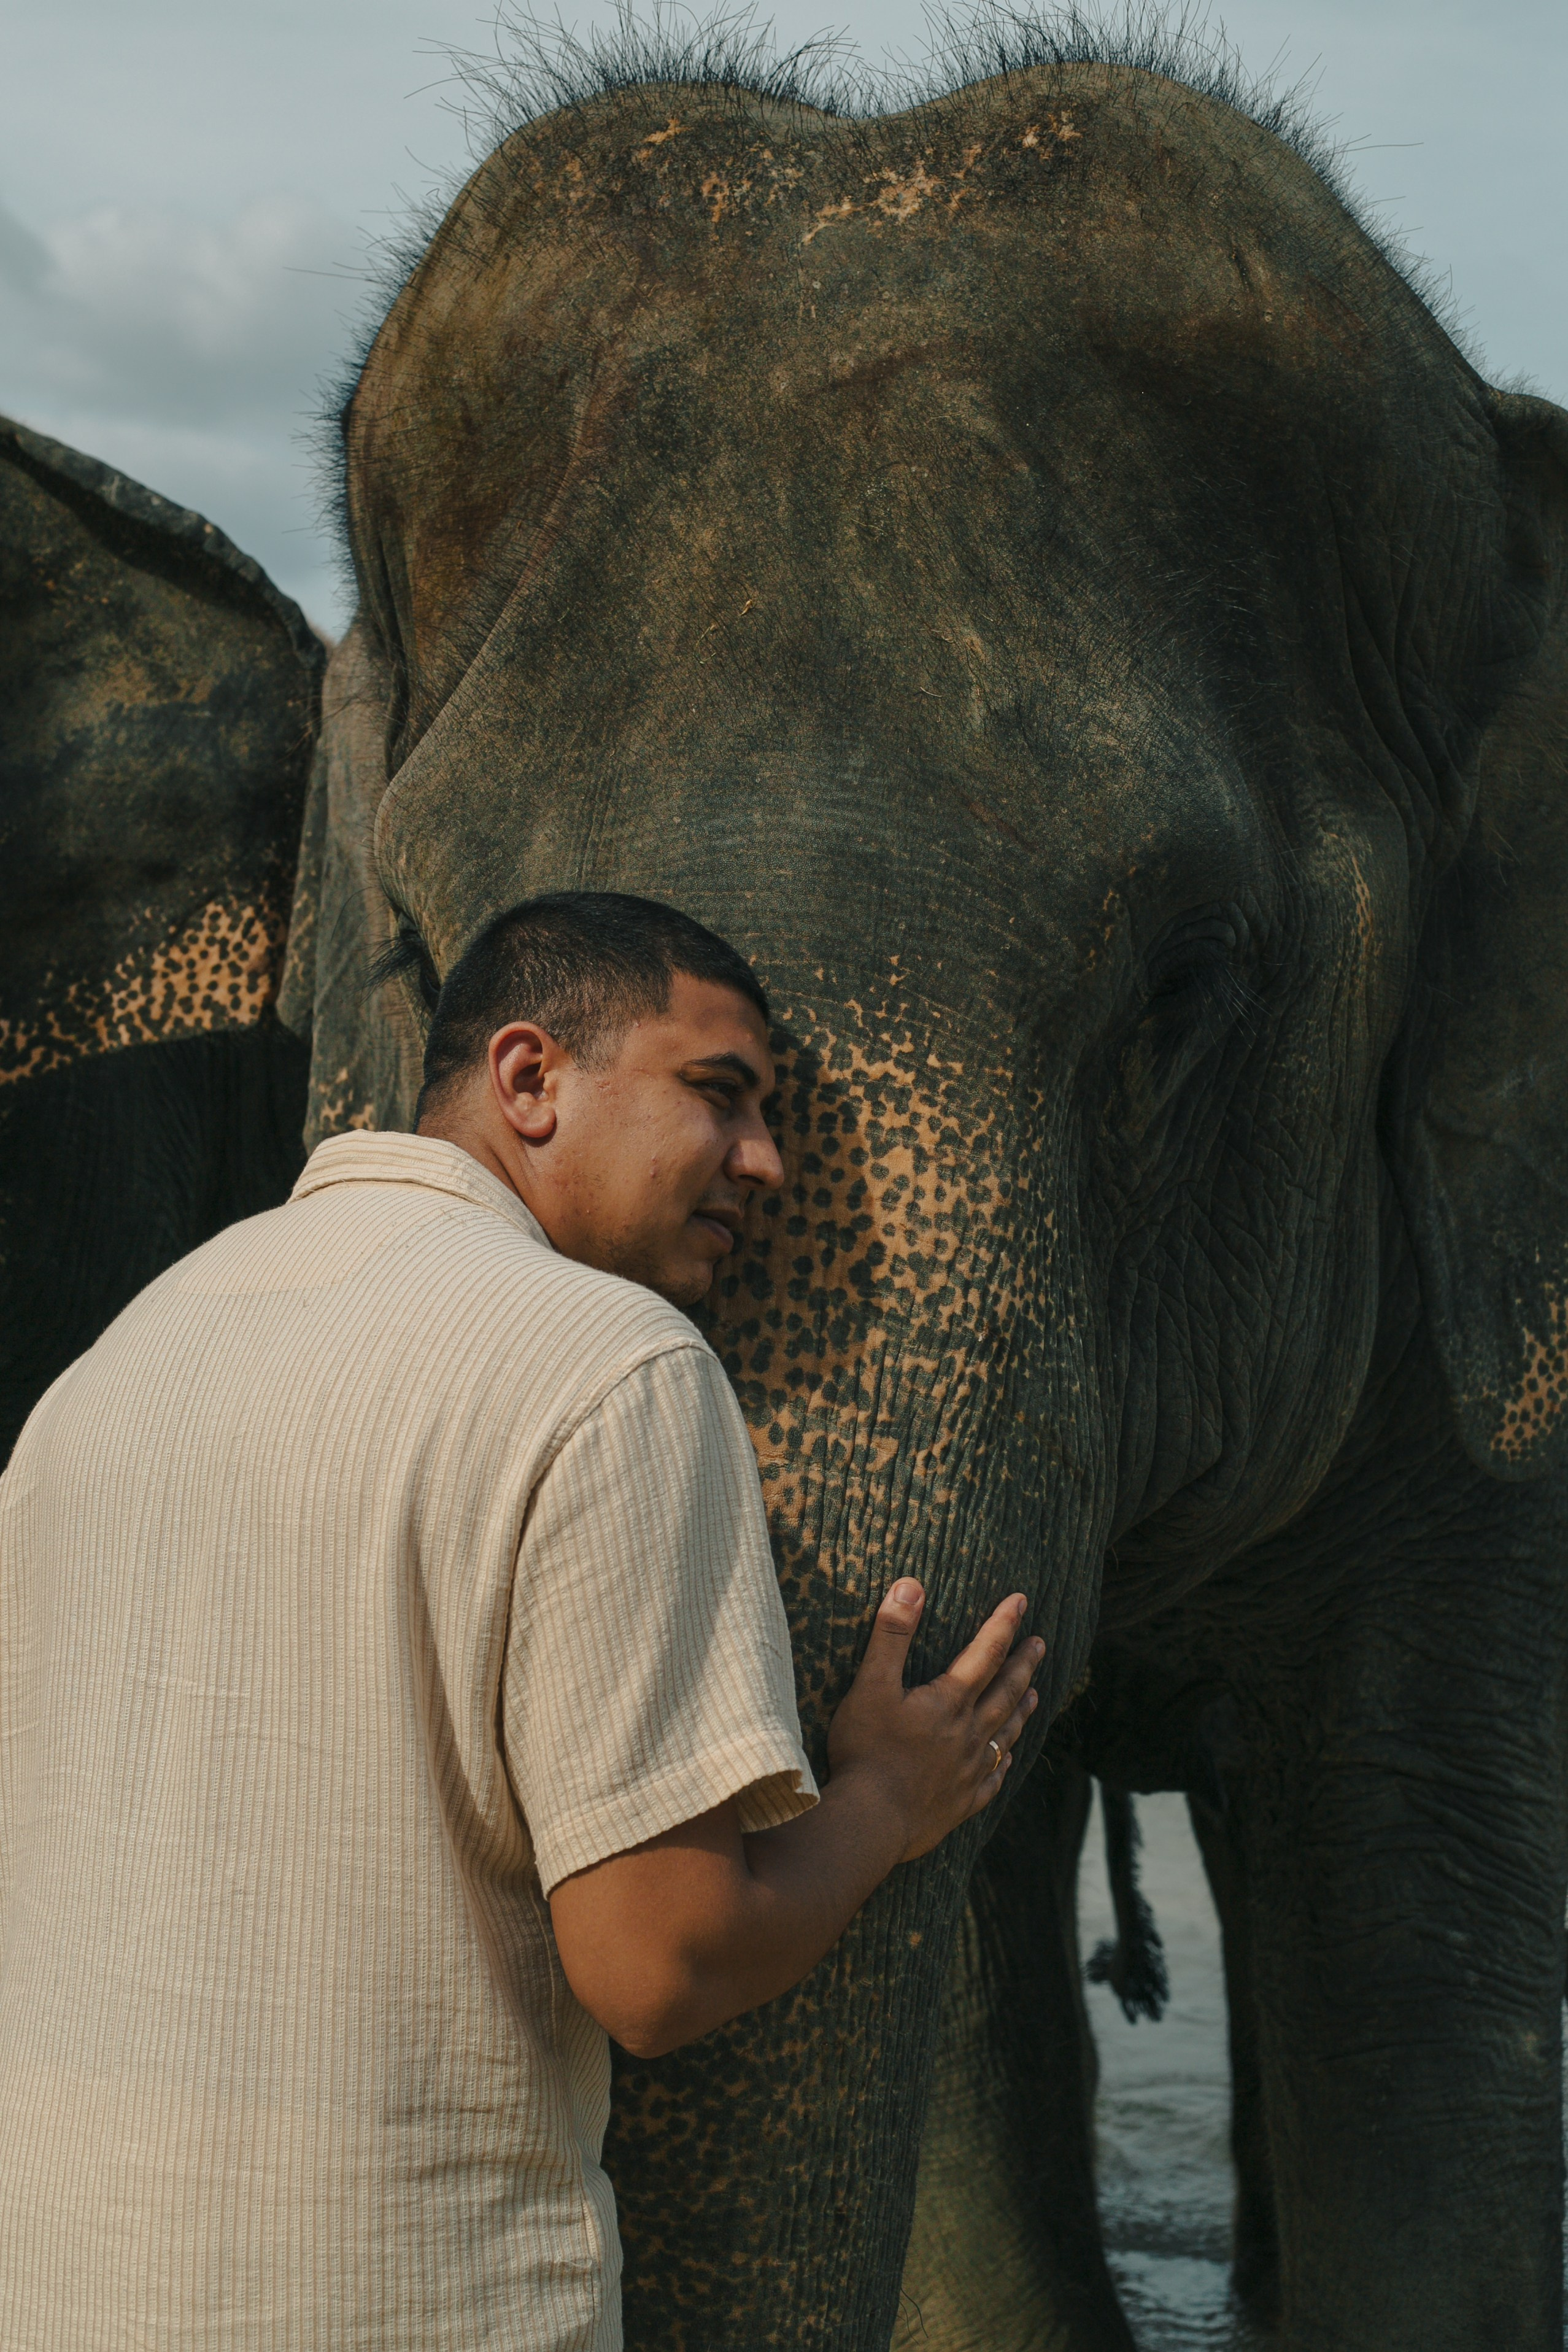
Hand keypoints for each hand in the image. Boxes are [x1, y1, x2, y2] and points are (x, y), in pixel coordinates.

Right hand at [825, 1582, 1043, 1862]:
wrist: (871, 1821)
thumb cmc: (866, 1751)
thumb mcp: (871, 1685)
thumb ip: (891, 1636)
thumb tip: (911, 1586)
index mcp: (948, 1702)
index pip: (984, 1653)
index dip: (1003, 1624)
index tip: (1021, 1600)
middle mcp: (968, 1734)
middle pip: (1005, 1691)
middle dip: (1023, 1664)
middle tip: (1040, 1643)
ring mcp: (968, 1771)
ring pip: (1005, 1733)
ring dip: (1021, 1710)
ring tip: (1036, 1694)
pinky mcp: (961, 1803)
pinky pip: (992, 1779)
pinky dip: (1002, 1763)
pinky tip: (1006, 1759)